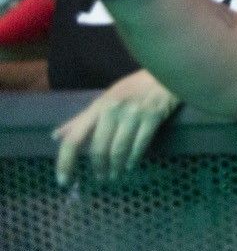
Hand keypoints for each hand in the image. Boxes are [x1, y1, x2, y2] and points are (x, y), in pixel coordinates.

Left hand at [54, 70, 179, 184]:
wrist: (166, 70)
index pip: (74, 137)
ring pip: (119, 149)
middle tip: (101, 178)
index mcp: (98, 106)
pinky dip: (133, 158)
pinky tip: (130, 165)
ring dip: (116, 166)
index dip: (66, 161)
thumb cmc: (133, 87)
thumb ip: (82, 119)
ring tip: (115, 174)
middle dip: (99, 167)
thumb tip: (56, 136)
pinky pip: (140, 144)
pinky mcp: (153, 116)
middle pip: (99, 148)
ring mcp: (134, 113)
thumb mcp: (105, 99)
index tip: (63, 180)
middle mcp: (113, 110)